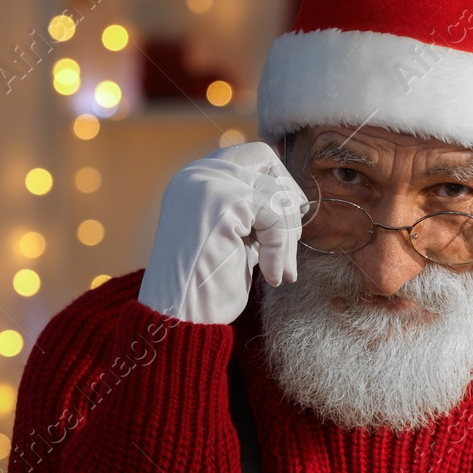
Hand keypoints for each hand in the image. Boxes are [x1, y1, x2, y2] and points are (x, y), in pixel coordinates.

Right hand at [138, 141, 305, 323]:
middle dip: (288, 196)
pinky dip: (281, 249)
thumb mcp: (232, 236)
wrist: (179, 316)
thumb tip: (293, 198)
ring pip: (276, 192)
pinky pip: (275, 215)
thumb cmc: (206, 286)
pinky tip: (272, 276)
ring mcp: (209, 184)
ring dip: (287, 236)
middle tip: (293, 239)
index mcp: (194, 179)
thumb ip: (250, 212)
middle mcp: (198, 174)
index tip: (292, 216)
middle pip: (265, 157)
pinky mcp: (225, 202)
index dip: (277, 182)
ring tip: (281, 270)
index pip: (250, 156)